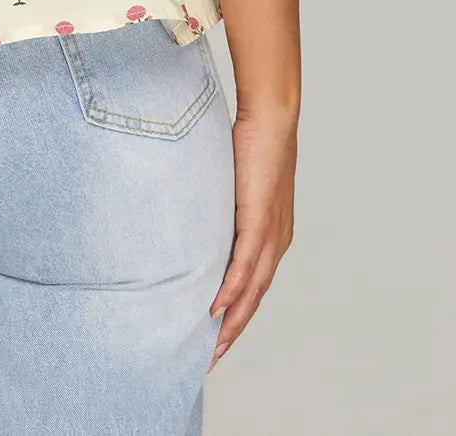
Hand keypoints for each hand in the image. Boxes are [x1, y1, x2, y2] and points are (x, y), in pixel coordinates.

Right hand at [208, 104, 296, 369]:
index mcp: (273, 235)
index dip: (239, 314)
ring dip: (233, 319)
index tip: (219, 336)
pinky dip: (232, 288)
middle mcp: (276, 241)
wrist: (272, 118)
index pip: (256, 285)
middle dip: (234, 329)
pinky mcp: (259, 219)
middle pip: (256, 297)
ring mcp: (271, 233)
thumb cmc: (253, 144)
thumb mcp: (237, 185)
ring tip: (213, 343)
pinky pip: (245, 264)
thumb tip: (198, 216)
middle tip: (212, 357)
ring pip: (252, 289)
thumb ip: (225, 207)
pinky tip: (218, 307)